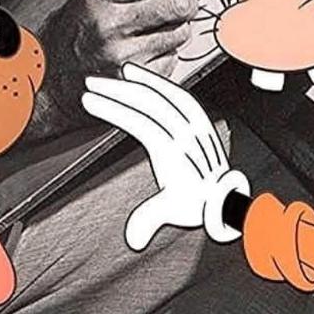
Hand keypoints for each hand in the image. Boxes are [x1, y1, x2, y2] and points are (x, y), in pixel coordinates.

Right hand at [54, 0, 198, 79]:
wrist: (55, 74)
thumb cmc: (78, 28)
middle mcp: (110, 26)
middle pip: (177, 5)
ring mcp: (123, 57)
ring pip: (180, 32)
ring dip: (177, 26)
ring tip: (157, 26)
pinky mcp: (135, 81)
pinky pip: (173, 58)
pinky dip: (168, 51)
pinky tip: (148, 48)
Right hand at [81, 63, 249, 248]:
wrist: (224, 198)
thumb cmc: (196, 204)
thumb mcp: (170, 211)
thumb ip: (149, 220)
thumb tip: (133, 238)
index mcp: (174, 151)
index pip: (139, 122)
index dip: (113, 109)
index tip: (89, 101)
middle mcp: (185, 132)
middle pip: (148, 102)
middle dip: (117, 90)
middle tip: (92, 84)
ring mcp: (193, 124)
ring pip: (164, 94)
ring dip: (139, 82)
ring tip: (117, 75)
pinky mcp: (199, 120)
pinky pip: (180, 95)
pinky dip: (163, 83)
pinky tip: (147, 79)